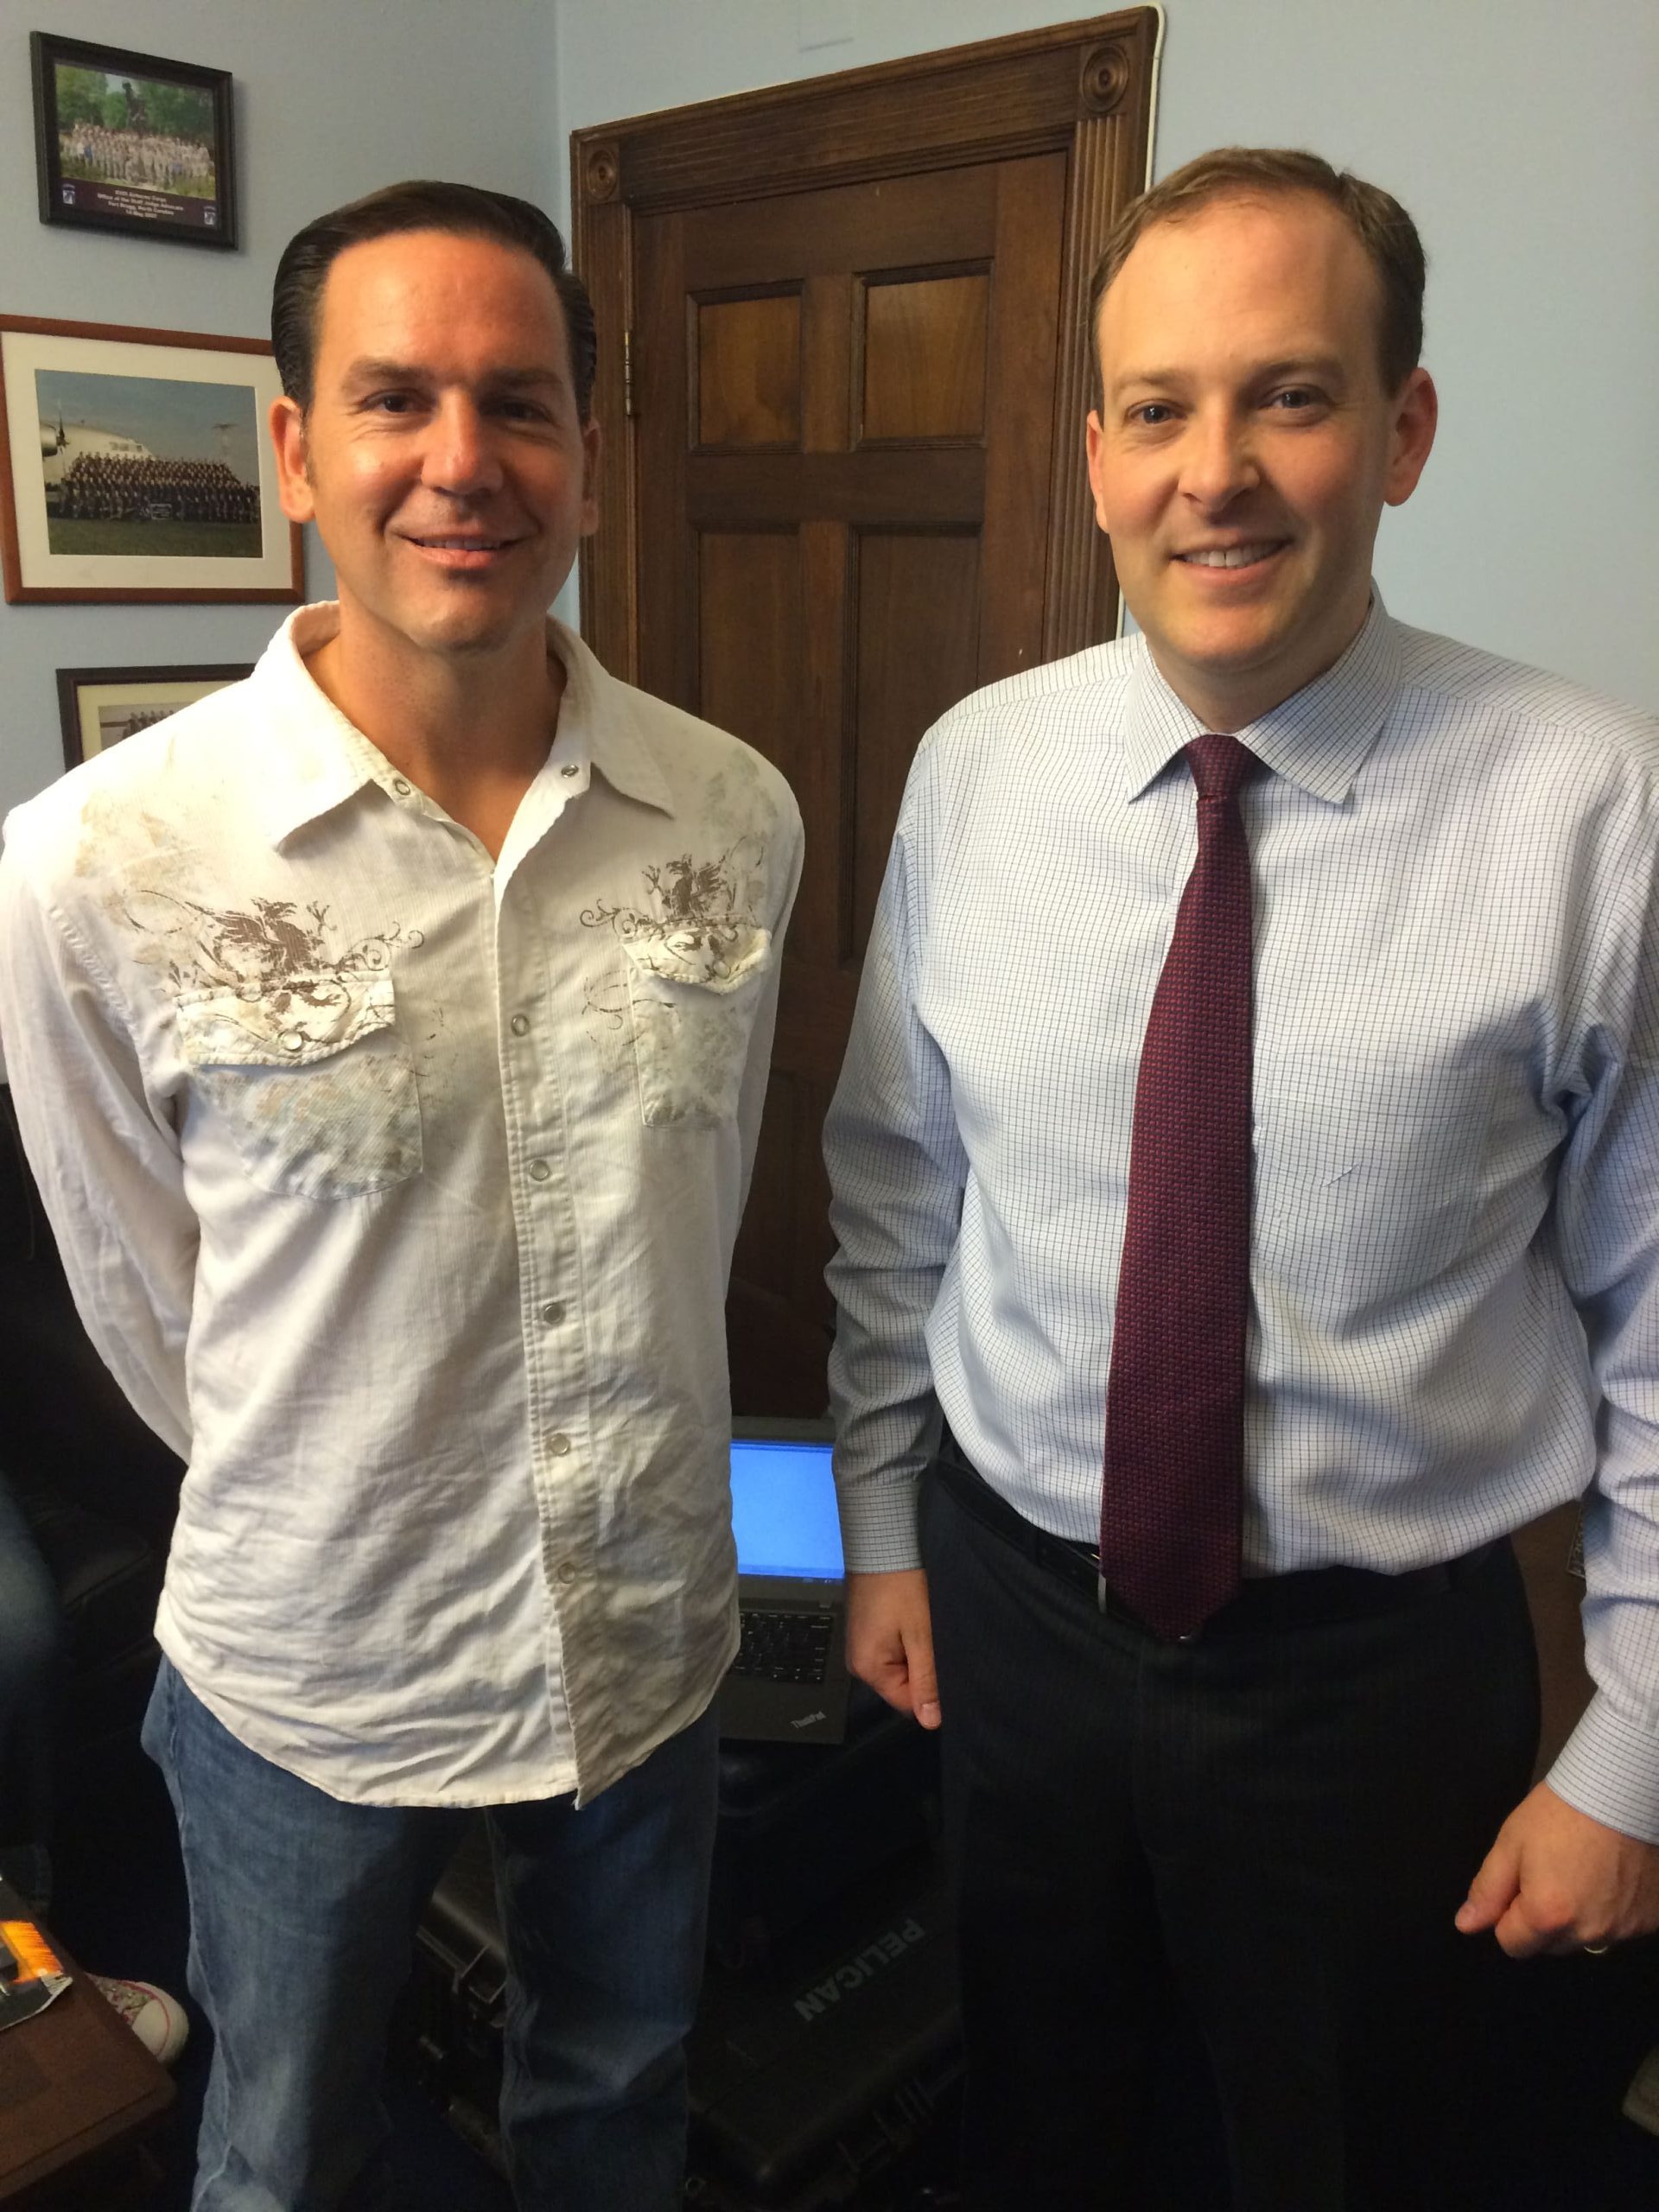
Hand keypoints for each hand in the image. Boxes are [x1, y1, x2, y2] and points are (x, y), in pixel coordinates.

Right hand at [845, 1568, 939, 1728]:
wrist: (880, 1547)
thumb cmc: (901, 1589)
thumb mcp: (920, 1636)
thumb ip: (925, 1680)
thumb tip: (930, 1723)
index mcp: (868, 1669)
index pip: (906, 1702)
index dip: (929, 1689)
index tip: (943, 1664)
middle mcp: (858, 1664)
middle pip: (901, 1686)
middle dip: (922, 1669)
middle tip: (934, 1641)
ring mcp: (860, 1648)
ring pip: (898, 1669)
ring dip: (915, 1655)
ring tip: (924, 1630)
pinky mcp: (865, 1635)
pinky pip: (891, 1653)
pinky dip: (906, 1643)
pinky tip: (915, 1625)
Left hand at [1455, 1781, 1658, 1956]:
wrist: (1621, 1792)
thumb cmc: (1559, 1813)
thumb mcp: (1511, 1843)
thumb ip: (1487, 1890)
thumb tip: (1465, 1924)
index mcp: (1548, 1916)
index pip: (1512, 1944)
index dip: (1507, 1915)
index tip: (1518, 1884)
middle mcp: (1589, 1933)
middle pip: (1550, 1944)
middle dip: (1542, 1918)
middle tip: (1550, 1872)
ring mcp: (1624, 1930)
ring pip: (1585, 1939)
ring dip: (1577, 1917)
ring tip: (1582, 1872)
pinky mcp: (1650, 1921)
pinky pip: (1619, 1928)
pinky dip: (1610, 1910)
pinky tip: (1610, 1877)